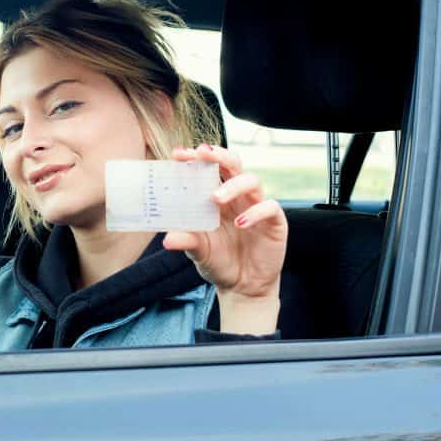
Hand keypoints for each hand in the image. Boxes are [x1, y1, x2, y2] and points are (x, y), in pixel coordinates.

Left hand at [162, 144, 287, 334]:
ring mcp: (256, 207)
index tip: (179, 154)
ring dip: (233, 185)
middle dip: (218, 155)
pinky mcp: (274, 222)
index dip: (196, 158)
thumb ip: (185, 240)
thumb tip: (166, 239)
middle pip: (233, 164)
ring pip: (252, 180)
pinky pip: (270, 207)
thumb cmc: (219, 261)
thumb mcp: (198, 250)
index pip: (209, 168)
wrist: (242, 287)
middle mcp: (237, 197)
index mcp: (216, 196)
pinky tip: (240, 223)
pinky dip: (255, 212)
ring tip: (215, 198)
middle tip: (202, 154)